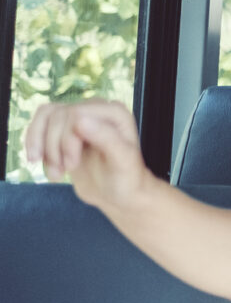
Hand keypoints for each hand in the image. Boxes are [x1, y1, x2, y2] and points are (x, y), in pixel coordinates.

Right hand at [23, 99, 157, 210]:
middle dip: (55, 147)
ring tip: (54, 171)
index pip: (76, 114)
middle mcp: (97, 109)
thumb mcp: (122, 161)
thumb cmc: (125, 179)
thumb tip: (80, 119)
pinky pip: (39, 124)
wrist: (116, 194)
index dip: (67, 140)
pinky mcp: (65, 129)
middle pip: (58, 116)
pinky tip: (38, 161)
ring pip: (45, 117)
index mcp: (115, 112)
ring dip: (43, 147)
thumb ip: (106, 138)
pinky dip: (33, 143)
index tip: (72, 165)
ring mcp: (80, 118)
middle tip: (64, 171)